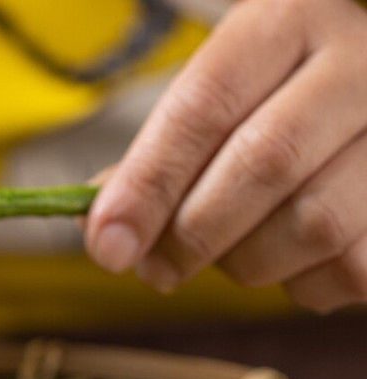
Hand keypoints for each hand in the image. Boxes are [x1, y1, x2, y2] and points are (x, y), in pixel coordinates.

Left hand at [86, 0, 366, 312]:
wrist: (360, 127)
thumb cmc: (266, 119)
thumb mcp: (210, 114)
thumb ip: (151, 166)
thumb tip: (105, 232)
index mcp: (286, 24)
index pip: (204, 106)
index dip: (148, 183)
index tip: (107, 245)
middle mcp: (357, 63)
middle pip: (264, 162)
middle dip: (191, 234)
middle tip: (156, 270)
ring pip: (313, 223)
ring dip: (249, 263)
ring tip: (231, 255)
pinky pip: (350, 266)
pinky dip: (301, 284)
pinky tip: (290, 263)